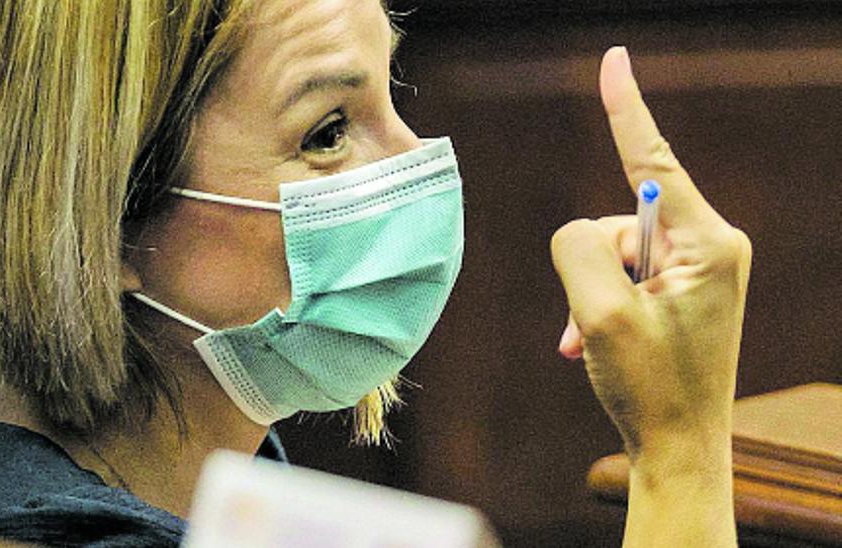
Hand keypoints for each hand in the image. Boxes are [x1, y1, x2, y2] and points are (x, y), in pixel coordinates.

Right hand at [551, 48, 751, 458]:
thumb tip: (579, 231)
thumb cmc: (649, 388)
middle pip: (618, 220)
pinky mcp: (684, 291)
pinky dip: (598, 307)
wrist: (679, 450)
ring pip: (611, 252)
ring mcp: (699, 270)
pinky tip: (595, 346)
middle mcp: (712, 246)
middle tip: (593, 327)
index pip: (652, 161)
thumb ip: (577, 249)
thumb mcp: (600, 314)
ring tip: (592, 345)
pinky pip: (622, 276)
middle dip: (589, 268)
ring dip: (589, 296)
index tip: (613, 60)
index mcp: (709, 243)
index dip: (626, 109)